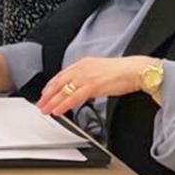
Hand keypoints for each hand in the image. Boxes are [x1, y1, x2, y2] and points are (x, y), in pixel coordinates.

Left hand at [37, 55, 152, 116]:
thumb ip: (87, 77)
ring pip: (64, 91)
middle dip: (47, 95)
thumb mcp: (99, 70)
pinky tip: (58, 110)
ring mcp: (86, 77)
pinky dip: (64, 105)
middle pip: (59, 83)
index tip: (45, 93)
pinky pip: (74, 97)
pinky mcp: (92, 86)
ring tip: (45, 110)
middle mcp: (82, 68)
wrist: (135, 70)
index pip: (61, 75)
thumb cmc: (121, 72)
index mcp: (83, 64)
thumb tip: (79, 86)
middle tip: (40, 104)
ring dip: (52, 102)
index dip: (51, 86)